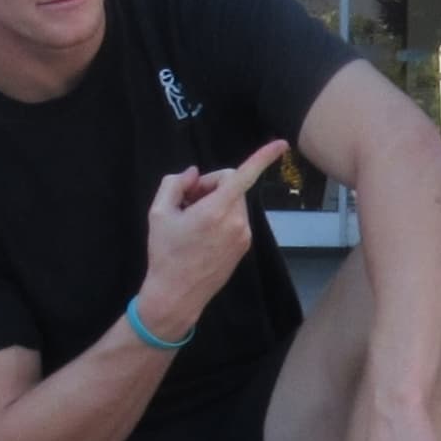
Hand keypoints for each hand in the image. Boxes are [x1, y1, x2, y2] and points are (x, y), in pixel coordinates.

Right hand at [140, 140, 286, 337]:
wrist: (176, 295)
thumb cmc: (165, 253)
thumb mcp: (158, 213)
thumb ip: (175, 184)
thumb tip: (193, 174)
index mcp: (216, 211)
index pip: (243, 176)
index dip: (263, 157)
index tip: (282, 145)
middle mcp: (236, 222)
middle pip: (232, 184)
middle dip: (211, 185)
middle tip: (188, 199)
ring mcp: (243, 235)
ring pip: (234, 201)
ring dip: (216, 200)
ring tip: (192, 218)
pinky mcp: (244, 246)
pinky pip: (235, 219)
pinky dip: (221, 216)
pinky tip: (201, 231)